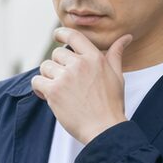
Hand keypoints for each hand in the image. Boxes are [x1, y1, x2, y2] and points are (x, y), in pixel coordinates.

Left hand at [30, 28, 131, 143]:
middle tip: (66, 82)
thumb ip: (116, 54)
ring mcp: (65, 77)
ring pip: (45, 67)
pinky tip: (47, 96)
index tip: (57, 35)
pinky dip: (39, 88)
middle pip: (57, 54)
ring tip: (59, 91)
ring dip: (49, 77)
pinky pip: (37, 81)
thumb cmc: (112, 104)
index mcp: (94, 58)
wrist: (104, 129)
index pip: (73, 36)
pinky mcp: (54, 91)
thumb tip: (126, 37)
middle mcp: (79, 64)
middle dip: (58, 66)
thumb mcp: (117, 76)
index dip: (61, 33)